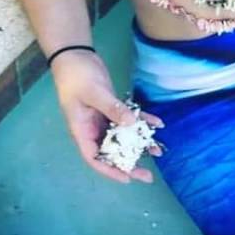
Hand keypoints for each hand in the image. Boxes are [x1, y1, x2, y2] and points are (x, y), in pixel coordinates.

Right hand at [50, 49, 164, 184]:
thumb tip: (131, 124)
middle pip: (111, 151)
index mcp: (82, 130)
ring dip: (139, 143)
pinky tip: (158, 123)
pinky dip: (143, 120)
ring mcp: (103, 118)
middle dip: (129, 163)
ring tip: (158, 151)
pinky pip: (129, 117)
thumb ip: (112, 108)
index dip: (110, 170)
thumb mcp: (94, 93)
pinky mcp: (112, 107)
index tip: (127, 178)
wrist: (75, 56)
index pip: (95, 158)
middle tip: (148, 176)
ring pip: (123, 136)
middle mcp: (93, 128)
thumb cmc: (76, 77)